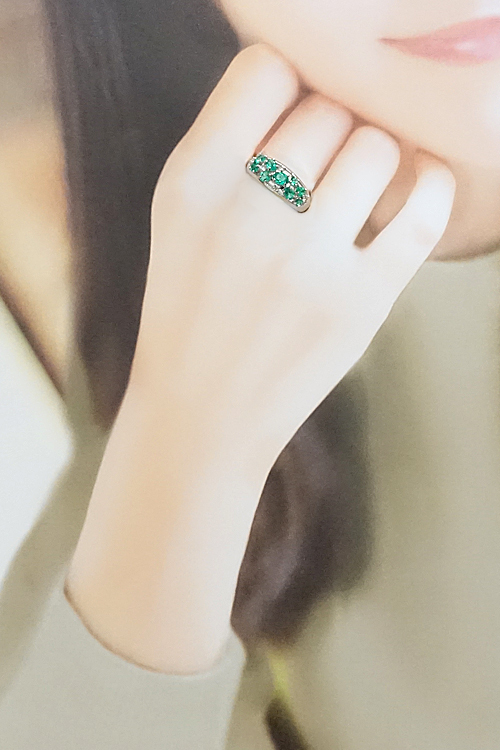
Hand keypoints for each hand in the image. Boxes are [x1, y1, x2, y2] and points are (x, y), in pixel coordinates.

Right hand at [67, 42, 455, 673]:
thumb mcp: (180, 219)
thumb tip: (316, 92)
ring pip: (377, 146)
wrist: (202, 414)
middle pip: (327, 106)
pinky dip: (430, 188)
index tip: (291, 116)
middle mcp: (247, 212)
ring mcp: (307, 260)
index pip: (265, 69)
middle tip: (319, 170)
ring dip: (372, 161)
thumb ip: (231, 148)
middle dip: (329, 129)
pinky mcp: (360, 302)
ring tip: (354, 194)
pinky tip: (416, 191)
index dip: (287, 85)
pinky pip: (423, 211)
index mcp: (193, 183)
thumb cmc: (190, 312)